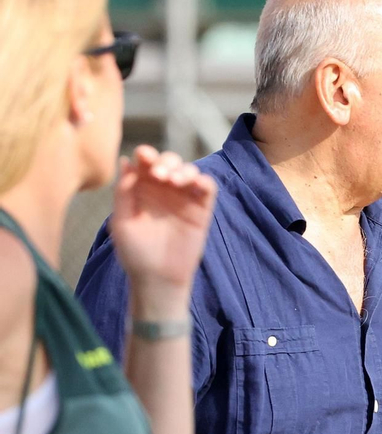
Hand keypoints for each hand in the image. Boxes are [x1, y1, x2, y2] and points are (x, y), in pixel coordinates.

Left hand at [109, 147, 216, 308]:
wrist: (157, 278)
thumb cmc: (135, 253)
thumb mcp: (121, 221)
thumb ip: (124, 192)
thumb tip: (127, 162)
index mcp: (142, 190)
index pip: (145, 163)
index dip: (146, 154)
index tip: (144, 156)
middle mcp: (164, 191)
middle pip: (169, 161)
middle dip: (165, 160)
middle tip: (159, 174)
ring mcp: (184, 199)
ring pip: (189, 170)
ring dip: (183, 169)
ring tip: (173, 181)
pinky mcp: (201, 210)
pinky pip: (207, 187)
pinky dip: (203, 180)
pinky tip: (192, 184)